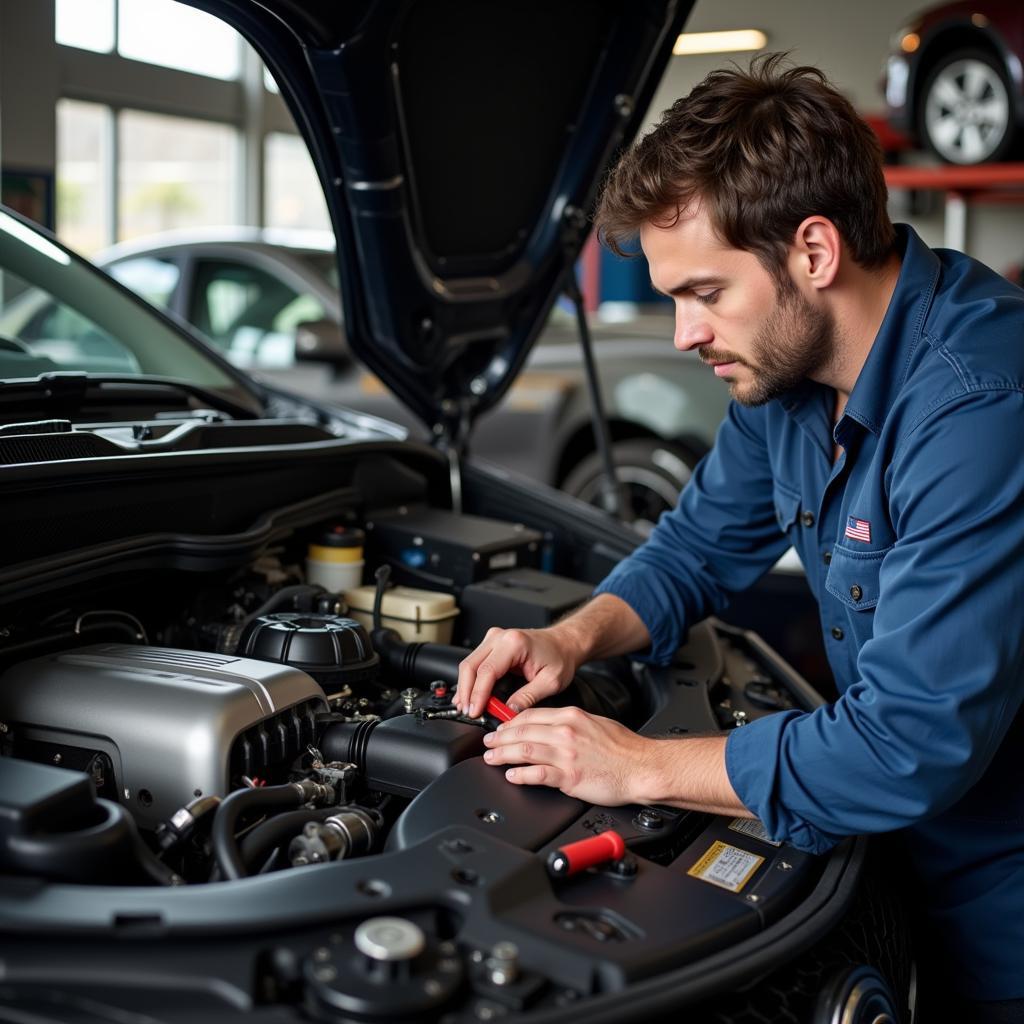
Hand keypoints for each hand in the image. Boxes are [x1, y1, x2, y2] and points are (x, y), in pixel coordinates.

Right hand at [455, 627, 578, 717]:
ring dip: (466, 688)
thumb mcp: (550, 682)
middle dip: (466, 693)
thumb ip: (527, 698)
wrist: (564, 643)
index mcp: (514, 643)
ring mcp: (494, 639)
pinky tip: (471, 696)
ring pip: (469, 664)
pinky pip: (475, 663)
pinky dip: (471, 681)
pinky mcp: (492, 644)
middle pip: (470, 666)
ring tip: (467, 708)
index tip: (475, 712)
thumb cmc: (560, 657)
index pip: (486, 671)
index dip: (477, 695)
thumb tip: (507, 712)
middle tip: (468, 713)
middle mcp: (500, 637)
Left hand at [480, 706, 655, 805]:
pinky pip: (538, 774)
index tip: (501, 727)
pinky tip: (512, 775)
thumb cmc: (624, 748)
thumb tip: (550, 727)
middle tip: (488, 742)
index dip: (511, 722)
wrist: (642, 767)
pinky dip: (521, 774)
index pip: (532, 715)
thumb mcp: (595, 723)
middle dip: (500, 737)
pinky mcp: (570, 777)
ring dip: (503, 754)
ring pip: (525, 750)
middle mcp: (566, 733)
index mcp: (572, 716)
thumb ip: (571, 723)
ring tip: (491, 757)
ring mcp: (567, 755)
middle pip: (523, 731)